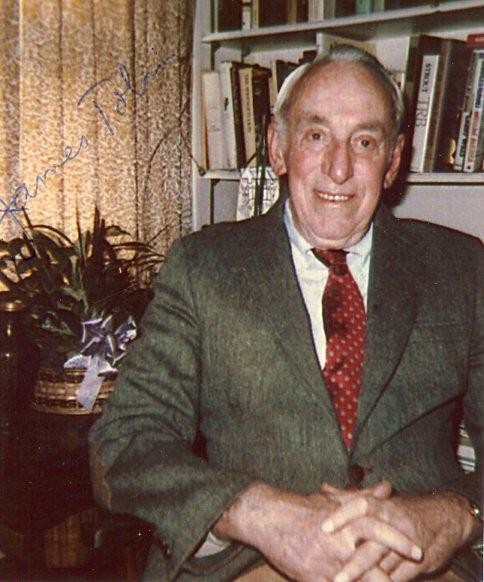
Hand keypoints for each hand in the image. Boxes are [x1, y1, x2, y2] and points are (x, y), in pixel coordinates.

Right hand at [213, 482, 419, 580]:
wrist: (267, 518)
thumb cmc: (303, 508)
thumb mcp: (334, 501)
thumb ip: (364, 497)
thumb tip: (388, 487)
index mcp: (344, 521)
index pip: (378, 530)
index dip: (398, 541)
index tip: (418, 551)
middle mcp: (337, 542)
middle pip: (371, 563)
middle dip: (391, 575)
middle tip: (412, 569)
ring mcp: (324, 564)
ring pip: (356, 581)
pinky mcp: (311, 580)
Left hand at [320, 487, 477, 580]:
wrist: (447, 518)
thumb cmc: (403, 510)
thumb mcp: (379, 499)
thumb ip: (349, 497)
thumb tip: (323, 489)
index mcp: (384, 506)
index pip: (362, 506)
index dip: (343, 515)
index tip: (324, 528)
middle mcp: (396, 525)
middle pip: (373, 548)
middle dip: (355, 566)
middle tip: (337, 579)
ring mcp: (409, 548)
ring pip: (385, 569)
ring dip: (367, 580)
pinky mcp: (419, 565)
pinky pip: (397, 579)